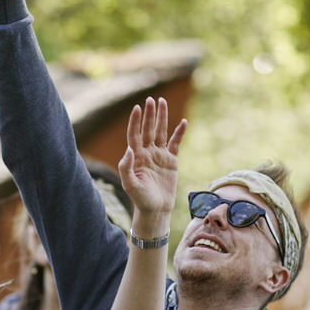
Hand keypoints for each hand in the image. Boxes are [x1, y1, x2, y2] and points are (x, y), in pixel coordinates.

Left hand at [119, 97, 185, 215]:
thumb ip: (126, 167)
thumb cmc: (140, 199)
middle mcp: (147, 153)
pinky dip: (179, 133)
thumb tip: (129, 149)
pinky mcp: (171, 161)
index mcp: (136, 157)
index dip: (136, 121)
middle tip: (152, 99)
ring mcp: (159, 155)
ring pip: (161, 132)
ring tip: (163, 102)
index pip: (134, 134)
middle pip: (148, 129)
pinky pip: (175, 143)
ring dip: (162, 118)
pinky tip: (183, 122)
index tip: (137, 108)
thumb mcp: (130, 184)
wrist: (156, 209)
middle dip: (150, 115)